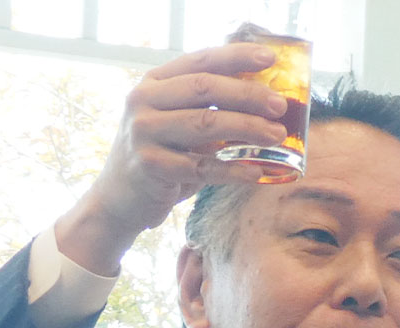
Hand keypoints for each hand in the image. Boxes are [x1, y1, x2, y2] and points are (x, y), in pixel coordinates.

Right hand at [55, 43, 287, 273]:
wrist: (119, 198)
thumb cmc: (159, 157)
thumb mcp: (175, 122)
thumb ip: (205, 106)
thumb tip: (264, 97)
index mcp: (153, 82)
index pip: (201, 61)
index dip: (237, 57)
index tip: (270, 59)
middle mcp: (143, 101)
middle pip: (205, 88)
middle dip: (248, 94)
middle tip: (280, 106)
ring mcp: (144, 133)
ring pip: (206, 124)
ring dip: (247, 128)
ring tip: (276, 135)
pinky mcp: (151, 167)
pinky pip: (202, 167)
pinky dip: (233, 170)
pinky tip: (256, 172)